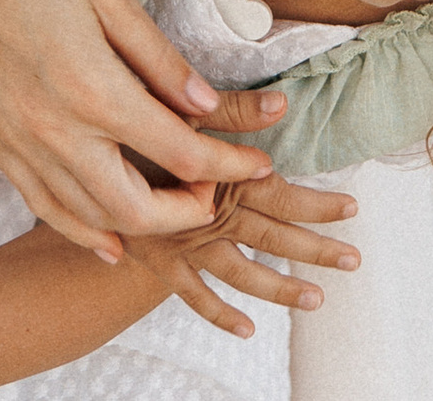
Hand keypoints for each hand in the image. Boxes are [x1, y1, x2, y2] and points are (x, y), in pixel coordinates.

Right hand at [0, 0, 274, 257]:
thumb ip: (158, 57)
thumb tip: (208, 104)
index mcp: (94, 90)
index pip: (180, 151)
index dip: (229, 164)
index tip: (260, 163)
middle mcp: (57, 134)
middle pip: (140, 209)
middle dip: (191, 212)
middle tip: (217, 191)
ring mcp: (21, 147)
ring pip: (93, 218)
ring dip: (142, 225)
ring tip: (175, 210)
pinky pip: (46, 209)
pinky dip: (83, 232)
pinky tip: (107, 239)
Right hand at [115, 111, 360, 343]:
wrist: (78, 158)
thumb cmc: (130, 120)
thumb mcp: (182, 106)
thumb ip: (236, 109)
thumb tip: (284, 103)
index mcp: (222, 179)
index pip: (283, 197)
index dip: (319, 204)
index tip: (353, 209)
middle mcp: (210, 217)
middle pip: (273, 238)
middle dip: (316, 249)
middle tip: (354, 259)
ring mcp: (187, 245)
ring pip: (243, 274)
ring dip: (281, 288)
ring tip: (316, 300)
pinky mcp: (161, 261)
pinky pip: (195, 296)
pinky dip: (219, 313)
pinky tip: (244, 329)